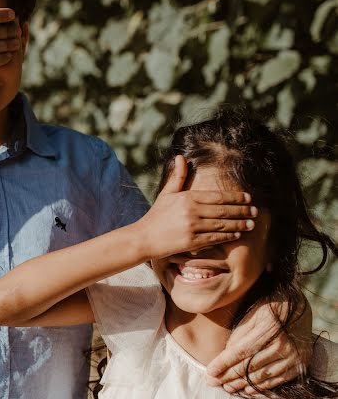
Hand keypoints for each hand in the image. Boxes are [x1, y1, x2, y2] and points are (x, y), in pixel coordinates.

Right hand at [132, 155, 256, 259]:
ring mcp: (192, 226)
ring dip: (239, 224)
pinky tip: (237, 234)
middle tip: (256, 211)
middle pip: (224, 210)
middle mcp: (191, 211)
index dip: (236, 197)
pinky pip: (215, 238)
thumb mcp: (166, 194)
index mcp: (188, 197)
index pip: (218, 196)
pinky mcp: (191, 241)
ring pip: (222, 224)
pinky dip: (228, 236)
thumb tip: (181, 157)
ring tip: (251, 224)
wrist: (144, 237)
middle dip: (242, 211)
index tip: (249, 198)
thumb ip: (178, 176)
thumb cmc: (156, 215)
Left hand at [206, 300, 309, 392]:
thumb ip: (238, 337)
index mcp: (268, 329)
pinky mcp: (301, 364)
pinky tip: (247, 390)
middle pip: (249, 367)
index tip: (209, 372)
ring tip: (227, 387)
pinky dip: (261, 388)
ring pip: (262, 377)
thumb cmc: (268, 308)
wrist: (299, 307)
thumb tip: (223, 358)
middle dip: (228, 377)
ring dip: (242, 384)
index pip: (240, 352)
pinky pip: (278, 381)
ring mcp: (294, 356)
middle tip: (213, 382)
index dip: (223, 364)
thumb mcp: (250, 316)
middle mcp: (283, 345)